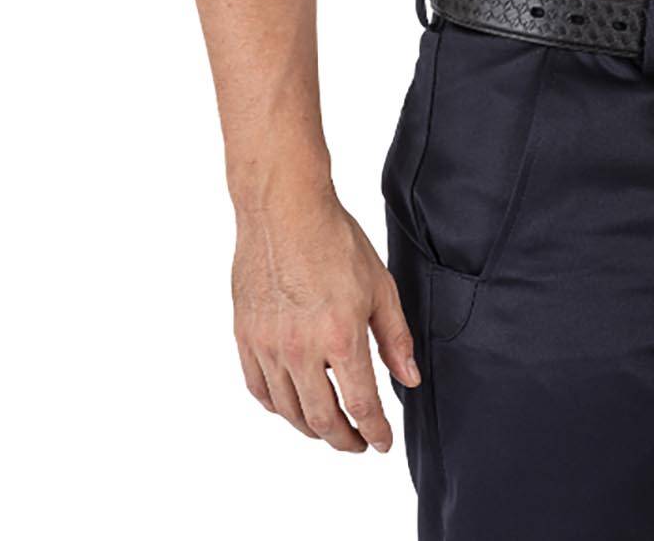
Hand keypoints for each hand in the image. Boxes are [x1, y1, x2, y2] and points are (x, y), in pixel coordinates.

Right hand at [232, 189, 420, 452]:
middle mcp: (300, 349)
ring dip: (311, 428)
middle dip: (344, 439)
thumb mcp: (380, 286)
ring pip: (289, 411)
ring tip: (330, 427)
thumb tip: (409, 379)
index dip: (375, 431)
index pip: (361, 404)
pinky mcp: (245, 338)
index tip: (382, 443)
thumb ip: (395, 338)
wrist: (285, 211)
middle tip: (358, 443)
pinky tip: (292, 405)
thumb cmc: (335, 240)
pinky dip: (278, 407)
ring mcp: (268, 346)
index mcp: (340, 336)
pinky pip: (259, 389)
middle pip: (322, 419)